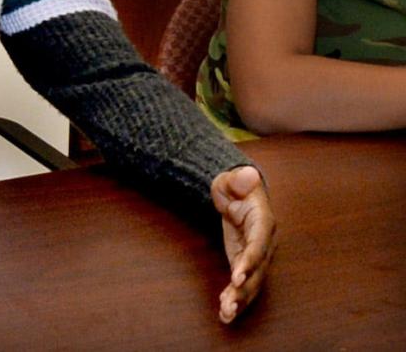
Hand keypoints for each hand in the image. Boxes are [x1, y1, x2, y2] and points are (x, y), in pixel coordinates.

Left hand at [211, 165, 275, 322]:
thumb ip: (239, 179)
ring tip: (226, 314)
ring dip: (239, 300)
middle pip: (257, 271)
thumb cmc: (235, 185)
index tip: (236, 276)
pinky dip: (235, 297)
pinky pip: (243, 283)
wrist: (235, 193)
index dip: (249, 262)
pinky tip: (224, 312)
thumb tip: (248, 175)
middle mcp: (265, 243)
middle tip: (229, 305)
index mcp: (264, 223)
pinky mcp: (245, 263)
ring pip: (251, 282)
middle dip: (244, 290)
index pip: (258, 245)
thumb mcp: (232, 179)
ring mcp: (256, 256)